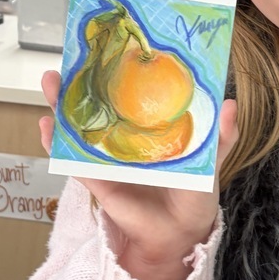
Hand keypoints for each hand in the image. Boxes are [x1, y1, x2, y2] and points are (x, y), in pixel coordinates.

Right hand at [40, 70, 238, 279]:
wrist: (181, 232)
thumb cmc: (196, 194)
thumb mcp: (211, 158)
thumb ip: (221, 134)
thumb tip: (230, 104)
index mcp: (151, 128)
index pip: (132, 94)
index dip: (119, 71)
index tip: (109, 47)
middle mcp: (125, 139)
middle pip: (99, 104)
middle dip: (83, 81)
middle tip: (71, 57)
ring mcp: (107, 158)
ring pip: (79, 126)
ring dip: (62, 104)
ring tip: (51, 81)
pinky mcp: (97, 180)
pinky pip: (72, 160)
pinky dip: (56, 144)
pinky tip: (48, 126)